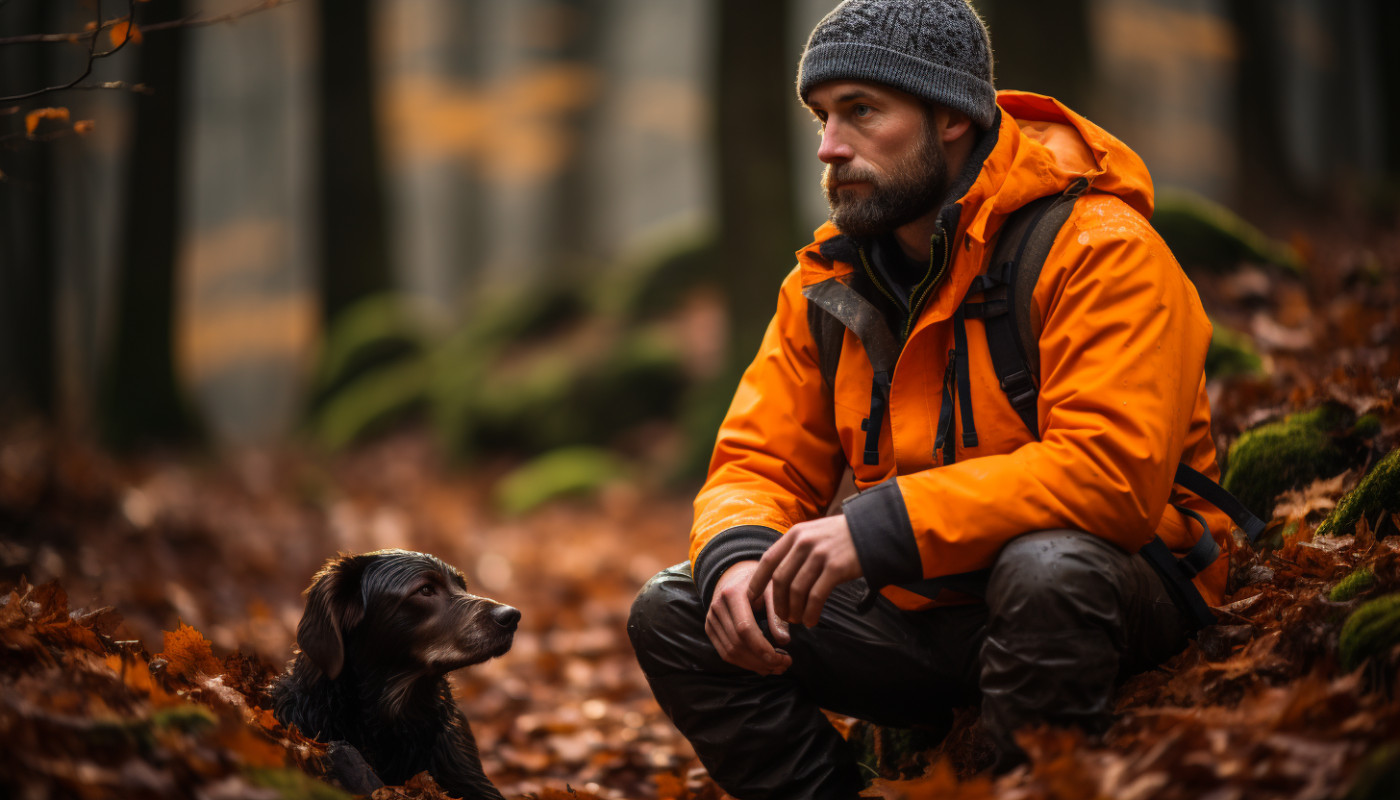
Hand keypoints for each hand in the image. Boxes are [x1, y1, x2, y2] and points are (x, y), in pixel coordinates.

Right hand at [705, 561, 791, 675]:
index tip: (784, 659)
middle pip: (737, 644)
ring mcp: (711, 618)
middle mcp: (717, 606)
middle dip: (762, 660)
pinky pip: (724, 652)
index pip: (744, 629)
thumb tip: (784, 641)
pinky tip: (761, 665)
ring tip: (776, 668)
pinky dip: (743, 663)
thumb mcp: (772, 589)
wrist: (736, 573)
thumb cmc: (759, 580)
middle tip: (784, 665)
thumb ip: (777, 613)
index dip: (763, 648)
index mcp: (732, 593)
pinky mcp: (710, 628)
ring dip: (754, 665)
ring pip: (729, 652)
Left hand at [748, 515, 861, 627]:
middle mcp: (804, 542)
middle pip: (780, 579)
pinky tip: (811, 620)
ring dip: (794, 610)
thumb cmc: (842, 538)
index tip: (752, 598)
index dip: (757, 581)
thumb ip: (796, 549)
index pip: (768, 560)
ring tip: (797, 620)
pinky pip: (816, 596)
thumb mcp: (814, 534)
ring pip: (797, 590)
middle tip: (781, 617)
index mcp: (796, 534)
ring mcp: (820, 555)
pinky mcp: (836, 568)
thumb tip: (777, 575)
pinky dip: (811, 612)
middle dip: (777, 602)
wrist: (874, 532)